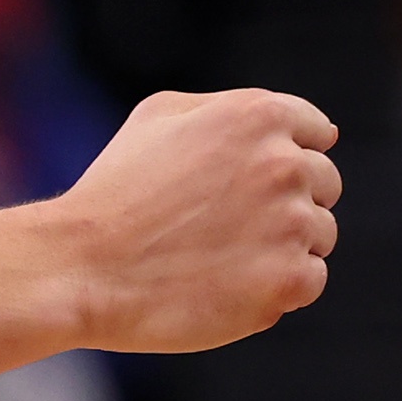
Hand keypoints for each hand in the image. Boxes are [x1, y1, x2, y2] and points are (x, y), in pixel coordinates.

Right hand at [54, 88, 339, 352]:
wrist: (77, 268)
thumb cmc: (111, 194)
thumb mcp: (155, 119)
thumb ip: (229, 111)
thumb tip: (310, 127)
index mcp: (260, 116)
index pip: (316, 135)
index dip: (275, 163)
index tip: (239, 188)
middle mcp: (286, 164)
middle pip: (324, 185)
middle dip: (283, 205)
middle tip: (219, 229)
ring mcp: (292, 224)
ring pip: (318, 235)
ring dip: (279, 248)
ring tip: (214, 261)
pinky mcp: (288, 280)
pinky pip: (309, 281)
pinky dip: (274, 289)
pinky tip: (221, 287)